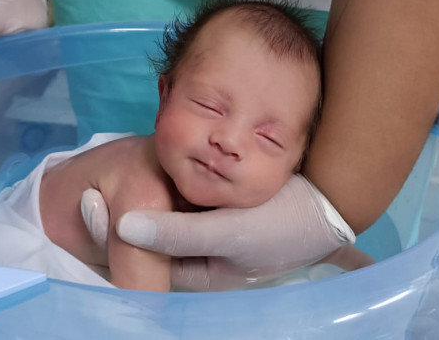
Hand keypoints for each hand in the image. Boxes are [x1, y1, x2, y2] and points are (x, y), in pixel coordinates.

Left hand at [81, 174, 354, 290]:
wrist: (335, 196)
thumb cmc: (283, 222)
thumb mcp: (227, 231)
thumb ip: (175, 233)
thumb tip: (122, 228)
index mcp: (208, 273)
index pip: (154, 258)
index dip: (128, 234)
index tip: (102, 204)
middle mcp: (211, 256)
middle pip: (164, 236)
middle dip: (143, 213)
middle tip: (115, 183)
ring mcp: (221, 232)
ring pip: (178, 215)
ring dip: (161, 196)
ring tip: (137, 168)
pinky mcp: (231, 208)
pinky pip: (196, 199)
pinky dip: (183, 185)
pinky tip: (173, 164)